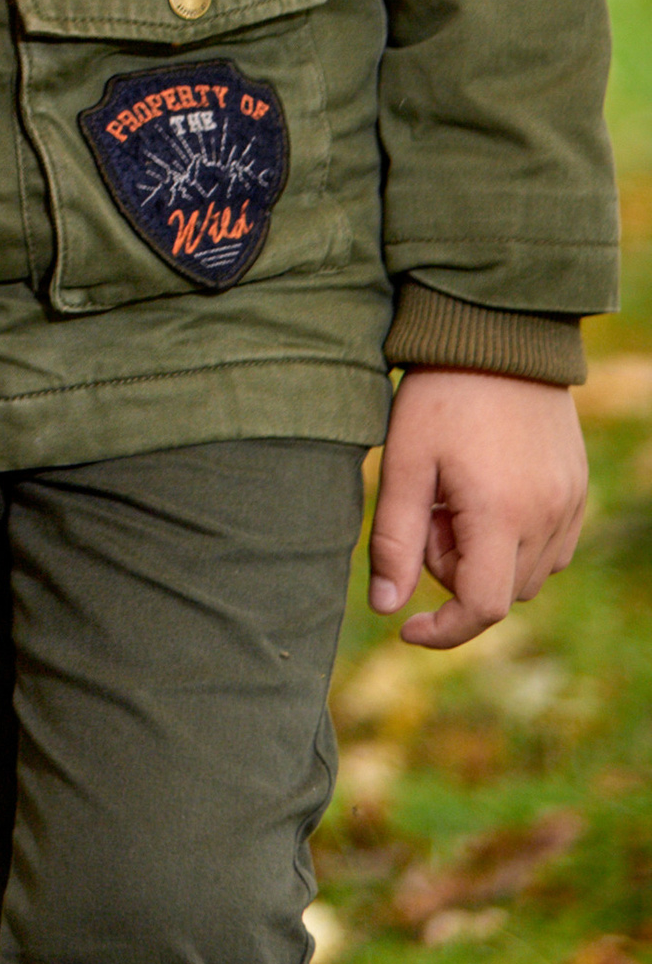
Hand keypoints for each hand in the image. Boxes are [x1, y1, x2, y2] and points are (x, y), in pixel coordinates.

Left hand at [367, 366, 589, 647]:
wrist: (498, 334)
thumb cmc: (441, 394)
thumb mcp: (405, 461)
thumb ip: (394, 540)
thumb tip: (385, 608)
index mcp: (501, 513)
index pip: (482, 608)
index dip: (444, 630)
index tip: (407, 626)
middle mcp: (547, 516)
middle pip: (501, 593)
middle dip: (455, 571)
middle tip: (428, 509)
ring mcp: (570, 504)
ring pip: (527, 575)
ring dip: (487, 557)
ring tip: (456, 495)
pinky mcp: (578, 489)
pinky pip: (551, 547)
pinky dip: (516, 540)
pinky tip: (486, 491)